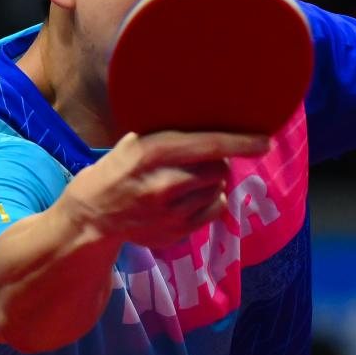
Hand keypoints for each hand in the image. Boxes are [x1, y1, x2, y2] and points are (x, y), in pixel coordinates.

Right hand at [59, 131, 268, 248]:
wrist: (91, 217)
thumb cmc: (116, 171)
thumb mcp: (134, 142)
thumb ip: (168, 135)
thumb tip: (209, 121)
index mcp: (154, 152)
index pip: (209, 144)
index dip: (240, 142)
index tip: (264, 140)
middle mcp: (166, 182)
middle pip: (218, 166)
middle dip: (215, 161)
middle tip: (196, 161)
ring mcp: (172, 211)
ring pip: (217, 188)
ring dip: (210, 182)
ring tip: (185, 181)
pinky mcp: (177, 232)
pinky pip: (214, 209)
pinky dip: (209, 202)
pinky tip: (187, 199)